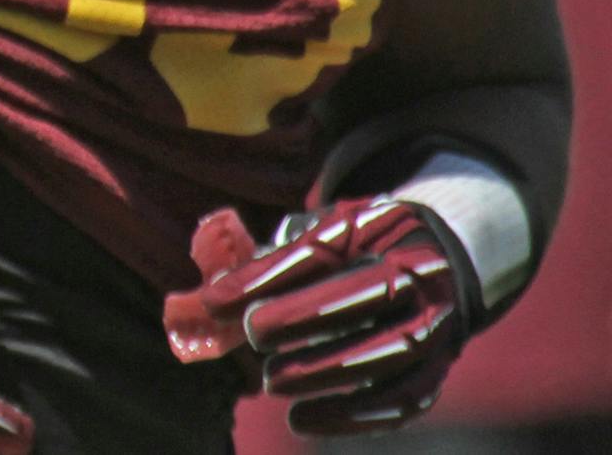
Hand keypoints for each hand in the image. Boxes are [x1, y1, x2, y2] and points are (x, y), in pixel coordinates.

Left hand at [163, 199, 469, 434]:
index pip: (321, 251)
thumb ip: (265, 263)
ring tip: (271, 382)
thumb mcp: (314, 235)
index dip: (265, 277)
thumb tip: (207, 299)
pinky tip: (304, 419)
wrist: (430, 260)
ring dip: (324, 373)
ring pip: (389, 354)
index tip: (215, 300)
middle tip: (252, 336)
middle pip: (365, 298)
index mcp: (381, 226)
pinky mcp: (440, 368)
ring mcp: (438, 323)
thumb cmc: (352, 247)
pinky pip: (404, 399)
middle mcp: (420, 274)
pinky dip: (353, 415)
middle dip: (302, 319)